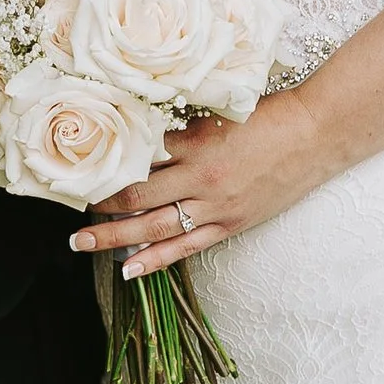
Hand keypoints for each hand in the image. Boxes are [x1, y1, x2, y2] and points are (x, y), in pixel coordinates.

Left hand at [69, 91, 332, 281]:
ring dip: (114, 236)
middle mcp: (200, 178)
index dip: (106, 168)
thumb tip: (141, 135)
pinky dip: (155, 260)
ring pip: (154, 227)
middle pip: (137, 197)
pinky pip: (185, 247)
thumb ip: (182, 129)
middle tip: (68, 213)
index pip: (137, 160)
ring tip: (82, 242)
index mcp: (195, 144)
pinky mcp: (230, 224)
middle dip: (99, 206)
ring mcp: (215, 206)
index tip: (80, 172)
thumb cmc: (270, 116)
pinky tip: (128, 269)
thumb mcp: (219, 114)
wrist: (315, 134)